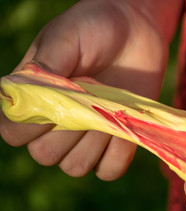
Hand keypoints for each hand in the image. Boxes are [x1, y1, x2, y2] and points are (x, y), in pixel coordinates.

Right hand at [0, 0, 180, 179]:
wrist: (135, 30)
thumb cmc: (95, 29)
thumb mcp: (66, 39)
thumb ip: (46, 67)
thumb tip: (24, 94)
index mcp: (35, 99)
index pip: (14, 133)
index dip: (30, 127)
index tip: (56, 103)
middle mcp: (57, 123)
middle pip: (46, 156)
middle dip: (67, 135)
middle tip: (87, 102)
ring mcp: (87, 136)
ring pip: (76, 167)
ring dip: (93, 145)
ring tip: (107, 112)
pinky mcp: (115, 143)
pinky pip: (108, 170)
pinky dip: (115, 157)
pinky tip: (121, 129)